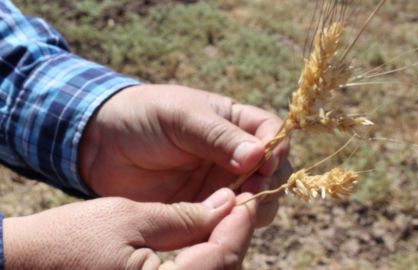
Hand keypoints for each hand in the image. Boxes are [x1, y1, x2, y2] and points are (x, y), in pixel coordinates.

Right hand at [4, 189, 256, 269]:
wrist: (22, 265)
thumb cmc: (68, 240)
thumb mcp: (130, 217)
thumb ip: (185, 215)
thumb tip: (228, 204)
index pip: (225, 256)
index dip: (240, 223)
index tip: (248, 195)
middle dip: (235, 237)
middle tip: (239, 204)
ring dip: (223, 249)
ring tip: (224, 216)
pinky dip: (205, 261)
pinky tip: (203, 238)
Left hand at [80, 84, 290, 226]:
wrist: (102, 144)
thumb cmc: (145, 116)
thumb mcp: (182, 116)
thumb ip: (219, 136)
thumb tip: (258, 155)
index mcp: (235, 123)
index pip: (272, 133)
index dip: (276, 148)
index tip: (265, 163)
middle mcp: (235, 156)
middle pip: (272, 173)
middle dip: (268, 184)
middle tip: (251, 191)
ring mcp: (221, 184)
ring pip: (256, 201)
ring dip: (253, 208)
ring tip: (233, 207)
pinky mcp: (203, 209)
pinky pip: (227, 221)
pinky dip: (229, 225)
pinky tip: (216, 224)